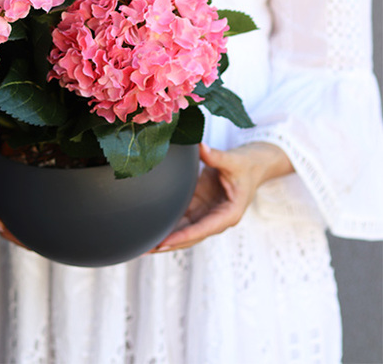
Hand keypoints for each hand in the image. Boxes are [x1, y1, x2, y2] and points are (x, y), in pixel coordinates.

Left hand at [152, 141, 292, 252]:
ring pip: (184, 230)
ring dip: (166, 237)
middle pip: (190, 236)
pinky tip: (151, 227)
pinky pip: (182, 217)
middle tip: (144, 249)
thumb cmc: (246, 165)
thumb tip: (201, 147)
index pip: (202, 229)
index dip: (183, 236)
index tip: (163, 242)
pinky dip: (168, 223)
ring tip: (142, 245)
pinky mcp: (200, 205)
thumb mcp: (234, 160)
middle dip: (169, 243)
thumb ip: (217, 156)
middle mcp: (216, 218)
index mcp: (229, 213)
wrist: (253, 164)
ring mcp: (207, 213)